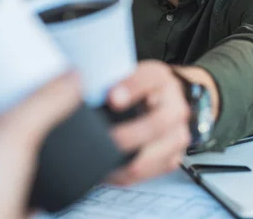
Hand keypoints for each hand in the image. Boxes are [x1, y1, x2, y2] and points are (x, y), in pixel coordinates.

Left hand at [0, 73, 80, 218]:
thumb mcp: (10, 135)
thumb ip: (46, 102)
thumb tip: (71, 79)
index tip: (7, 59)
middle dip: (11, 99)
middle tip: (33, 83)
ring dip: (22, 131)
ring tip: (44, 113)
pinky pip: (13, 168)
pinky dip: (29, 160)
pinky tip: (45, 152)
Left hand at [106, 60, 190, 184]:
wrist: (151, 103)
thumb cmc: (126, 91)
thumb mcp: (116, 78)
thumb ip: (101, 82)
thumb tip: (74, 85)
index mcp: (159, 78)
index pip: (149, 80)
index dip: (130, 88)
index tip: (111, 98)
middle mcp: (174, 104)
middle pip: (159, 122)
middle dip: (128, 134)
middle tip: (105, 138)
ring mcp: (177, 132)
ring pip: (158, 152)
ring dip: (128, 160)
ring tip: (103, 158)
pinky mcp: (172, 156)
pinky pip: (152, 171)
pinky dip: (128, 174)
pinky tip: (110, 169)